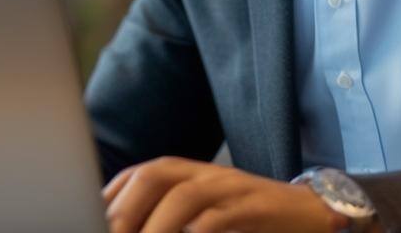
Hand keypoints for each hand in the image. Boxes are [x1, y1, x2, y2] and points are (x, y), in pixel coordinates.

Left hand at [102, 156, 348, 232]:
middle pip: (156, 175)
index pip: (138, 174)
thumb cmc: (248, 220)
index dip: (109, 198)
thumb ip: (166, 217)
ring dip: (156, 225)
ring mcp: (231, 188)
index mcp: (187, 173)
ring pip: (185, 196)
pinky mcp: (254, 208)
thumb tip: (120, 226)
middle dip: (125, 209)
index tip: (87, 218)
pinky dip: (198, 231)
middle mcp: (206, 173)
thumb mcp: (203, 215)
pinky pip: (221, 218)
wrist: (312, 214)